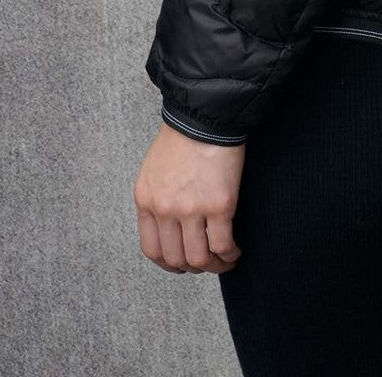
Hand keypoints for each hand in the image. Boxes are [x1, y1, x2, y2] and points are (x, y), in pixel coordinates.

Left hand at [134, 122, 245, 273]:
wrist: (206, 115)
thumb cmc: (183, 136)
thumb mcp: (154, 170)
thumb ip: (157, 199)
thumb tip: (170, 226)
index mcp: (146, 201)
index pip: (152, 250)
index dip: (169, 264)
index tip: (182, 264)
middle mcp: (165, 210)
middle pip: (176, 259)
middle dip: (194, 267)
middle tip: (207, 262)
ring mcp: (192, 209)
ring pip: (200, 258)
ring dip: (214, 265)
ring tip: (225, 259)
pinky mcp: (219, 205)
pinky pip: (223, 244)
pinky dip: (230, 254)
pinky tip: (235, 250)